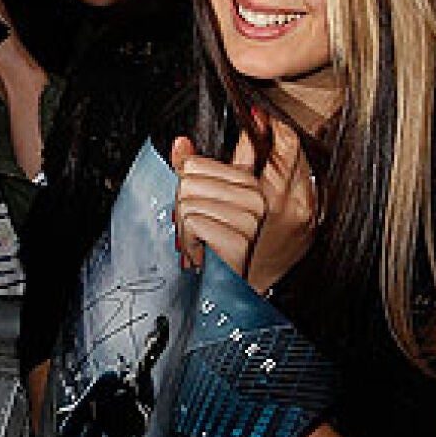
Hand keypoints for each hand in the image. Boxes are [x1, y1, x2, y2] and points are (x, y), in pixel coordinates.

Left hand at [170, 119, 316, 290]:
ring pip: (188, 201)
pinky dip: (188, 241)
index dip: (186, 188)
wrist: (229, 293)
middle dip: (183, 208)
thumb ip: (196, 170)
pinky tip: (201, 252)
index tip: (198, 209)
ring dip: (184, 229)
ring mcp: (250, 219)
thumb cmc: (218, 251)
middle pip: (189, 180)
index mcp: (249, 184)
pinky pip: (193, 222)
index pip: (196, 163)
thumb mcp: (205, 204)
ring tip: (200, 243)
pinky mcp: (239, 239)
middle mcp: (255, 199)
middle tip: (197, 231)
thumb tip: (180, 144)